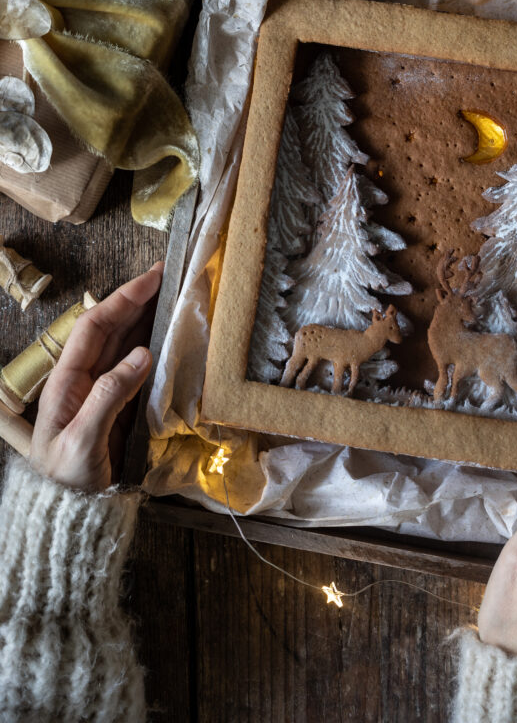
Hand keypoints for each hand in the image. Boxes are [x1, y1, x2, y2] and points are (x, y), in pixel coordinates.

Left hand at [30, 263, 163, 491]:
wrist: (69, 517)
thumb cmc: (68, 482)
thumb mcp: (83, 441)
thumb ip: (110, 396)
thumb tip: (142, 354)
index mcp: (67, 382)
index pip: (95, 327)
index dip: (122, 299)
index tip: (151, 279)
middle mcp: (83, 380)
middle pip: (110, 329)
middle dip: (136, 300)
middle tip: (168, 278)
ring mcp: (101, 392)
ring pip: (124, 345)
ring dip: (146, 319)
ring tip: (171, 299)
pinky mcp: (118, 408)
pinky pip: (137, 369)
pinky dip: (154, 348)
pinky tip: (169, 339)